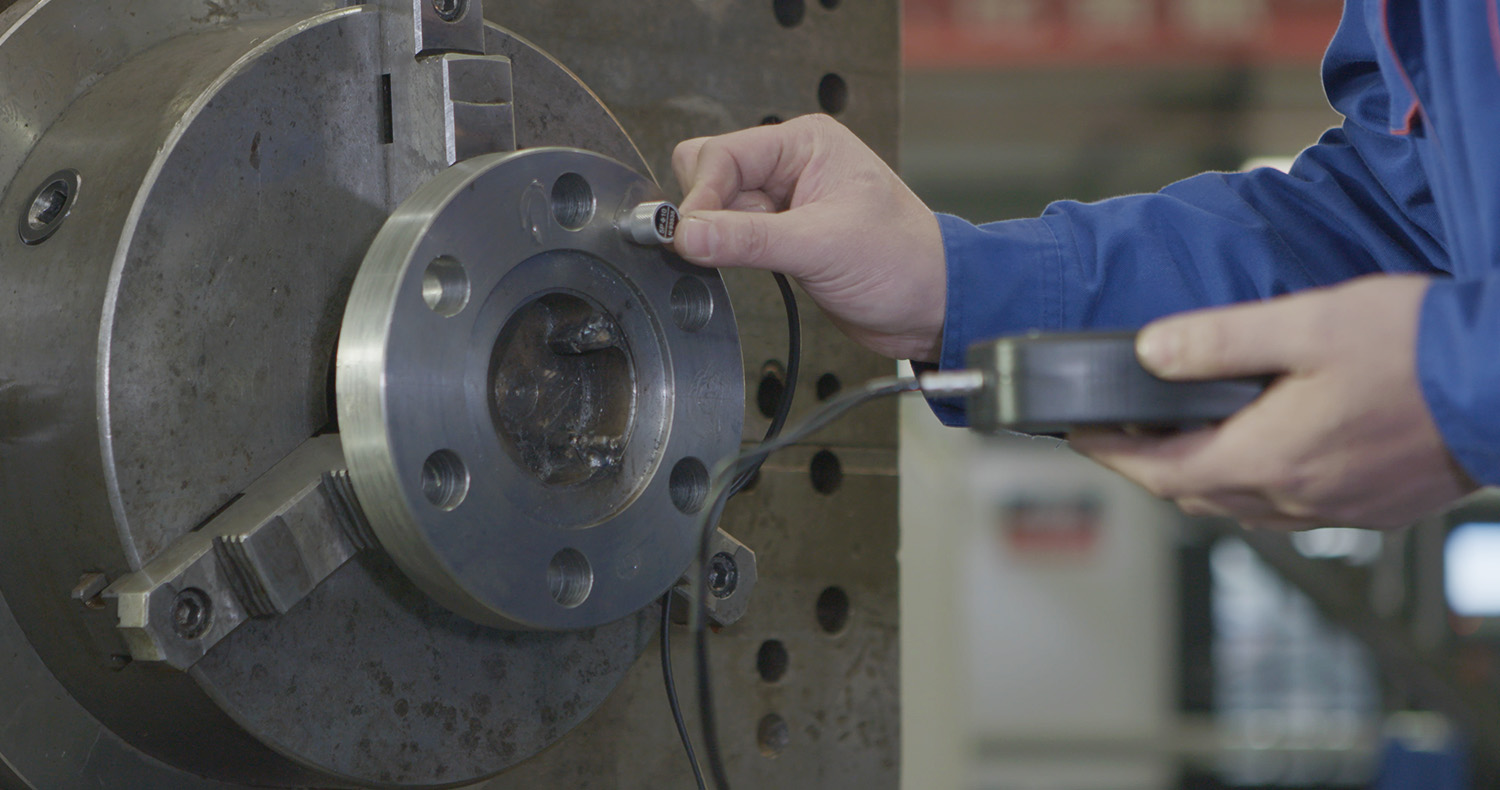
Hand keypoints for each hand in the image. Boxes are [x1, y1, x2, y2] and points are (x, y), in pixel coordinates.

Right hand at [672, 115, 945, 361]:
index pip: (722, 155)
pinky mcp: (780, 237)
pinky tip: (757, 269)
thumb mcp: (822, 247)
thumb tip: (688, 235)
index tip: (688, 235)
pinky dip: (730, 254)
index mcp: (804, 143)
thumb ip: (748, 240)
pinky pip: (732, 237)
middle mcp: (790, 166)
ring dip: (722, 238)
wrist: (932, 307)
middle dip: (707, 213)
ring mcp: (783, 202)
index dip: (700, 196)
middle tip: (724, 247)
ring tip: (764, 260)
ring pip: (717, 210)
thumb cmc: (904, 262)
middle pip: (710, 175)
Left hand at [1069, 275, 1475, 529]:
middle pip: (1194, 494)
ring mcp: (1336, 509)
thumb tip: (1149, 353)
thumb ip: (1220, 340)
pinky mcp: (1372, 507)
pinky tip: (1261, 455)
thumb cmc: (1419, 351)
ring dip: (1200, 478)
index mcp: (1267, 458)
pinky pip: (1288, 509)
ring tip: (1179, 443)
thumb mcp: (1306, 325)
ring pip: (1240, 507)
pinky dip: (1253, 486)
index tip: (1081, 434)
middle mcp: (1295, 498)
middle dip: (1149, 466)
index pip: (1160, 469)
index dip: (1111, 453)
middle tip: (1120, 436)